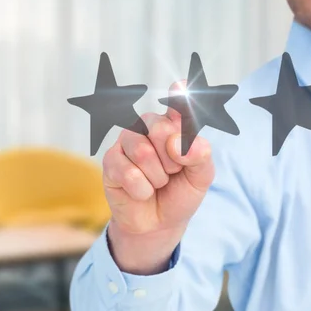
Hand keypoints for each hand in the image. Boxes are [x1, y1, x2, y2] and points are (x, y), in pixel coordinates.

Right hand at [102, 81, 214, 273]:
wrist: (159, 224)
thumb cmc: (180, 193)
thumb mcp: (201, 177)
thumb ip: (200, 156)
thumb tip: (180, 144)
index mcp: (174, 125)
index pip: (178, 105)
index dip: (179, 97)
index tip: (182, 87)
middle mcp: (148, 126)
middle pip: (161, 129)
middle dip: (173, 161)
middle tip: (173, 172)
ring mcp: (127, 142)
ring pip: (143, 152)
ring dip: (158, 178)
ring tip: (157, 183)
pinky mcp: (110, 161)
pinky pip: (128, 173)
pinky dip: (142, 190)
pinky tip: (142, 192)